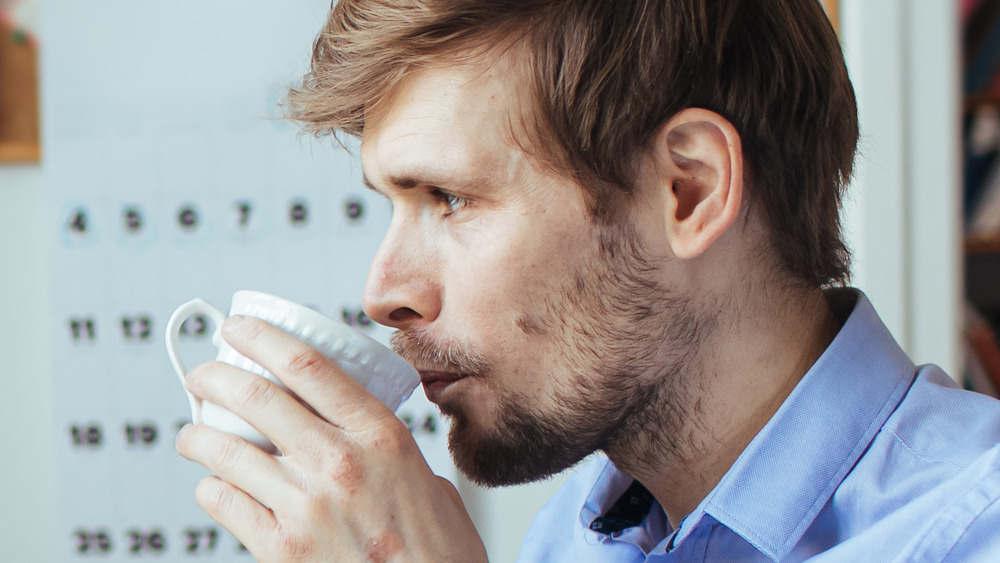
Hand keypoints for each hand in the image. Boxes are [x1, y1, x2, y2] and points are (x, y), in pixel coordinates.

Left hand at [175, 315, 486, 561]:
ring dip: (198, 436)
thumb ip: (387, 451)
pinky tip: (215, 486)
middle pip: (255, 398)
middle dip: (213, 377)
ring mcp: (306, 508)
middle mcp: (339, 464)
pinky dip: (211, 489)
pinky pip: (224, 504)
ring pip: (226, 452)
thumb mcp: (428, 479)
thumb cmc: (437, 551)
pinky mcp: (281, 550)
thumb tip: (356, 435)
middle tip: (200, 375)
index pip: (307, 367)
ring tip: (193, 433)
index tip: (238, 329)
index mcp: (380, 436)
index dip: (262, 337)